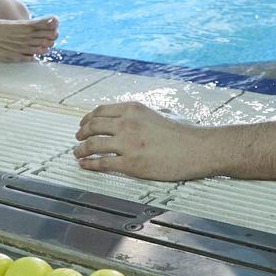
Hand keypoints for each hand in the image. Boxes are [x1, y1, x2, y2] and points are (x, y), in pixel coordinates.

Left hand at [73, 101, 209, 180]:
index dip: (88, 118)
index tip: (83, 124)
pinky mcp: (130, 164)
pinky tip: (84, 165)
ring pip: (92, 145)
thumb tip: (135, 118)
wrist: (198, 149)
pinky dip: (89, 164)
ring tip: (77, 154)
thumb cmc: (184, 133)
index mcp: (133, 109)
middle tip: (77, 139)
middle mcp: (126, 123)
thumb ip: (144, 115)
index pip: (101, 111)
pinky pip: (102, 164)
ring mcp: (127, 144)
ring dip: (80, 150)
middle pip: (93, 126)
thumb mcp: (161, 113)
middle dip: (81, 133)